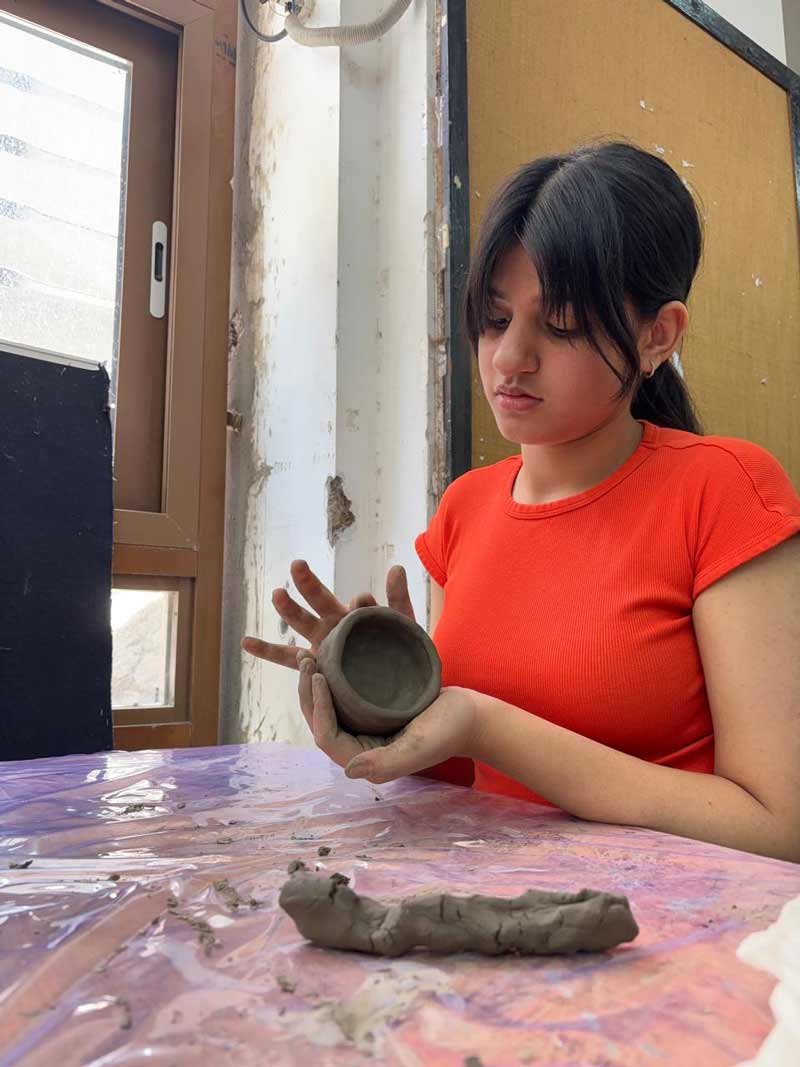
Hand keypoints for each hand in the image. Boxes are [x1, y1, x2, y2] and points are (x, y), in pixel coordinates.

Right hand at [242, 559, 415, 669]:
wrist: (397, 695)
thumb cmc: (401, 658)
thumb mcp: (404, 626)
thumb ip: (398, 599)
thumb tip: (395, 567)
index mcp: (360, 615)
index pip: (360, 604)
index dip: (361, 603)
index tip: (363, 602)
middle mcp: (337, 626)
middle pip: (321, 601)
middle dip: (309, 584)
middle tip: (298, 564)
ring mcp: (323, 646)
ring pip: (303, 624)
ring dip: (290, 608)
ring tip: (279, 594)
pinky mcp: (313, 666)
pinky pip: (287, 658)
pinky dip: (267, 650)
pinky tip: (246, 642)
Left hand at [299, 665, 481, 784]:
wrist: (472, 716)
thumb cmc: (450, 730)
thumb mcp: (421, 746)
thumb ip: (388, 763)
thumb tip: (348, 770)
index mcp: (367, 761)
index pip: (327, 736)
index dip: (317, 708)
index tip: (318, 675)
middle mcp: (360, 748)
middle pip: (321, 721)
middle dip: (309, 692)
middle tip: (305, 658)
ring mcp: (365, 730)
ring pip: (328, 708)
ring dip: (315, 683)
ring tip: (309, 654)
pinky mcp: (372, 714)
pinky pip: (343, 697)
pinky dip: (332, 678)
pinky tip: (329, 656)